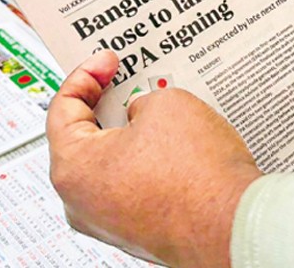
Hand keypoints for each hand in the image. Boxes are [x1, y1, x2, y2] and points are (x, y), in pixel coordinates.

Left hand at [46, 51, 261, 267]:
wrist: (231, 224)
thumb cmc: (197, 176)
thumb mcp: (167, 104)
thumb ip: (142, 101)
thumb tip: (143, 114)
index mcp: (73, 169)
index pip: (63, 108)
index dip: (87, 76)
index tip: (108, 62)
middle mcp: (82, 202)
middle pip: (86, 139)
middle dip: (111, 106)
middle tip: (132, 81)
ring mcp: (110, 221)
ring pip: (113, 165)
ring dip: (134, 135)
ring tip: (162, 110)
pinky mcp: (138, 231)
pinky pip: (134, 186)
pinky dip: (149, 163)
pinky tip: (176, 144)